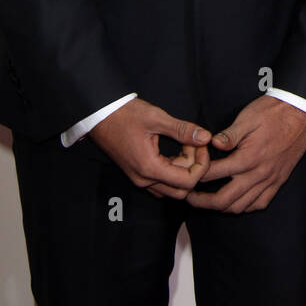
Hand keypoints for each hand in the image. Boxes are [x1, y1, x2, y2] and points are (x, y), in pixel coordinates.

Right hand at [90, 97, 210, 197]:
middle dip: (194, 169)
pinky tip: (176, 150)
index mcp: (149, 167)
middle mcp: (143, 179)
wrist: (100, 116)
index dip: (201, 165)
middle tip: (195, 145)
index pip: (187, 182)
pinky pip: (162, 182)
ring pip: (171, 188)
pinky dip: (174, 170)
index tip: (201, 144)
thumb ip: (182, 130)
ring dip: (184, 171)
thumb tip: (205, 137)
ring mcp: (139, 178)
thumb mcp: (156, 118)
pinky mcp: (137, 174)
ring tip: (186, 145)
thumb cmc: (125, 115)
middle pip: (181, 190)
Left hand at [186, 96, 305, 213]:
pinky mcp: (278, 182)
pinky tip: (236, 201)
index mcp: (248, 157)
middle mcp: (258, 174)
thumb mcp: (248, 117)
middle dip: (203, 201)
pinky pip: (259, 204)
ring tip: (208, 202)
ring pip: (241, 206)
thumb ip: (229, 134)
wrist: (302, 114)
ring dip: (221, 207)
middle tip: (189, 197)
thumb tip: (211, 144)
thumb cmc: (273, 112)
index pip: (214, 174)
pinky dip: (244, 206)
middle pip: (225, 199)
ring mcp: (270, 180)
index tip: (186, 177)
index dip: (196, 177)